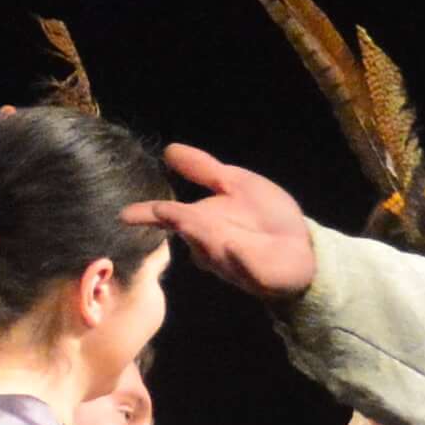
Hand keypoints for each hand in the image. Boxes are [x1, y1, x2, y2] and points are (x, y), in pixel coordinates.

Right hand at [122, 142, 324, 301]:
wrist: (301, 245)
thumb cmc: (265, 215)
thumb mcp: (235, 183)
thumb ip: (203, 169)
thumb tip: (168, 149)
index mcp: (201, 221)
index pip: (169, 216)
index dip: (147, 215)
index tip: (124, 214)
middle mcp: (207, 244)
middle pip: (189, 231)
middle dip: (180, 221)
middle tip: (167, 212)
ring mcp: (230, 261)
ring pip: (209, 248)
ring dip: (203, 235)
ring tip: (193, 220)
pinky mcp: (255, 275)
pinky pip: (243, 265)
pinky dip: (239, 256)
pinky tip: (233, 246)